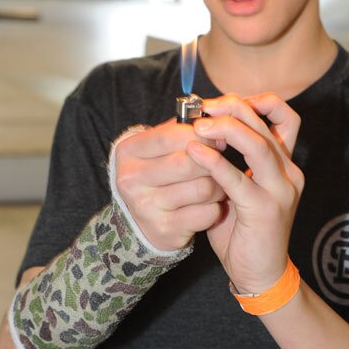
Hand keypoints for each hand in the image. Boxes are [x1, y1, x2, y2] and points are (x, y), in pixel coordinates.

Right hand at [114, 118, 225, 250]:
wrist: (142, 223)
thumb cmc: (158, 176)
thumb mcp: (158, 149)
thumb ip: (180, 130)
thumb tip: (211, 118)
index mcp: (128, 152)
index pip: (170, 136)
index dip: (200, 135)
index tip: (216, 138)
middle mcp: (130, 180)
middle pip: (188, 163)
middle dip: (213, 161)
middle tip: (221, 161)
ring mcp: (145, 208)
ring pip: (204, 188)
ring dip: (218, 186)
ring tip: (216, 184)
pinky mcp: (165, 231)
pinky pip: (207, 213)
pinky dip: (215, 208)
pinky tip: (208, 205)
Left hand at [185, 93, 303, 292]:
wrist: (260, 273)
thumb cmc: (244, 230)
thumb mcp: (240, 188)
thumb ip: (230, 162)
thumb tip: (201, 131)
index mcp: (285, 164)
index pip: (285, 116)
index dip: (257, 101)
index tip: (224, 101)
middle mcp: (288, 172)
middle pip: (268, 123)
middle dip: (234, 108)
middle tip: (204, 107)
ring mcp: (280, 191)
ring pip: (258, 145)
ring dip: (227, 129)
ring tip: (199, 125)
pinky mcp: (264, 210)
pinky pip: (238, 180)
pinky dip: (215, 163)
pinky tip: (194, 153)